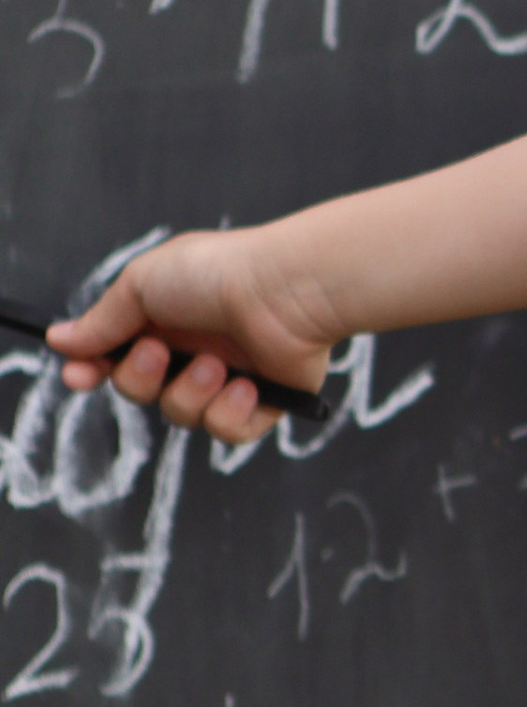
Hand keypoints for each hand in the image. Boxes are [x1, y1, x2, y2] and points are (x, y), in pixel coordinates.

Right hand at [49, 230, 334, 443]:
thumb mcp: (142, 285)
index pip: (116, 355)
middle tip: (161, 353)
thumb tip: (60, 340)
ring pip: (182, 414)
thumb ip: (103, 320)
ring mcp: (229, 376)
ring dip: (191, 392)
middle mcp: (195, 347)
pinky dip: (230, 412)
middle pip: (141, 390)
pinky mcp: (265, 402)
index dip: (93, 370)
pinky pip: (229, 432)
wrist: (286, 290)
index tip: (78, 376)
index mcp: (165, 318)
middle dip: (142, 378)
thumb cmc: (217, 274)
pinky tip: (248, 384)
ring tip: (218, 364)